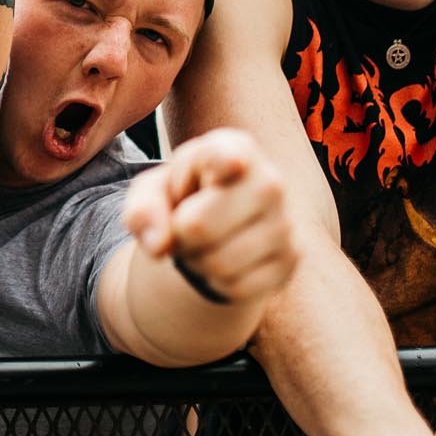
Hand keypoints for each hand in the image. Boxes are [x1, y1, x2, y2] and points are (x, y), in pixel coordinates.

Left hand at [121, 128, 295, 305]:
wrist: (216, 228)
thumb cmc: (181, 199)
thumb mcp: (150, 193)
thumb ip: (143, 209)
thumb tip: (159, 244)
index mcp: (232, 148)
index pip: (229, 156)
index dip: (224, 163)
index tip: (231, 165)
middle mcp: (268, 181)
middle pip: (198, 227)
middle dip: (178, 237)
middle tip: (183, 227)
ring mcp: (285, 222)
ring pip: (218, 264)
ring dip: (197, 263)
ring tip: (202, 244)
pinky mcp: (291, 259)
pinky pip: (237, 287)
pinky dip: (218, 282)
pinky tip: (223, 260)